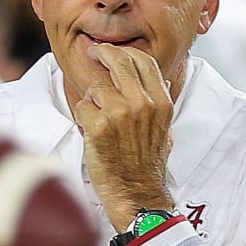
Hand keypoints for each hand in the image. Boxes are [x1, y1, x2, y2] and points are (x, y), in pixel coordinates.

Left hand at [73, 45, 173, 229]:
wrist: (138, 193)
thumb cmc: (147, 164)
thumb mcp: (163, 128)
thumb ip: (156, 102)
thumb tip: (154, 78)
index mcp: (161, 102)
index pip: (143, 60)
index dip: (124, 51)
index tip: (111, 51)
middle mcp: (142, 104)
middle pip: (119, 61)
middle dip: (102, 54)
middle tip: (92, 53)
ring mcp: (120, 114)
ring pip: (95, 87)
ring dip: (91, 100)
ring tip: (98, 119)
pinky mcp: (98, 127)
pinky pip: (81, 107)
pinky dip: (82, 117)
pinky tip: (91, 131)